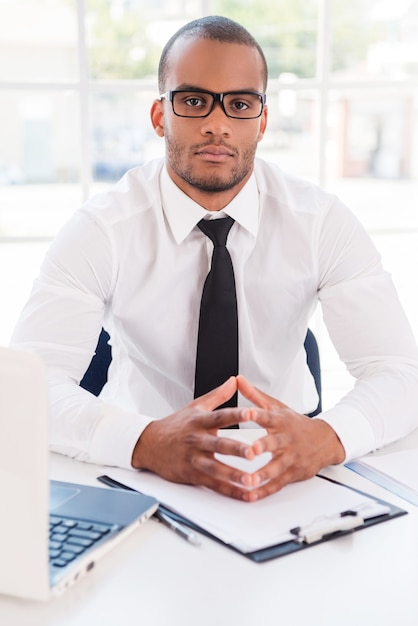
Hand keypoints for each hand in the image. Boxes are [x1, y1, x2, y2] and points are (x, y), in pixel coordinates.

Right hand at [131, 377, 257, 500]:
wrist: (148, 444)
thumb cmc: (175, 425)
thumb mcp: (196, 406)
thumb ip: (218, 395)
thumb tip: (234, 380)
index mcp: (200, 421)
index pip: (220, 416)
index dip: (236, 414)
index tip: (252, 412)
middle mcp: (197, 439)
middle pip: (219, 444)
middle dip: (237, 449)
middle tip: (254, 453)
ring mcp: (193, 458)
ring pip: (215, 468)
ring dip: (233, 475)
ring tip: (250, 481)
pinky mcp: (191, 474)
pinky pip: (212, 484)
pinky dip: (228, 490)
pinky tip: (243, 494)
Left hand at [236, 375, 345, 500]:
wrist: (326, 440)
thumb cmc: (295, 423)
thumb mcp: (277, 407)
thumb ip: (255, 395)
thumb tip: (238, 379)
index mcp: (280, 421)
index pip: (267, 416)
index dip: (257, 414)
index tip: (246, 413)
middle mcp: (286, 439)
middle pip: (273, 443)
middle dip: (262, 447)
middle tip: (249, 451)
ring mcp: (290, 458)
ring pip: (276, 467)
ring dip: (262, 474)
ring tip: (249, 481)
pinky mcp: (292, 473)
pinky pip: (277, 484)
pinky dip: (264, 491)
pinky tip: (251, 495)